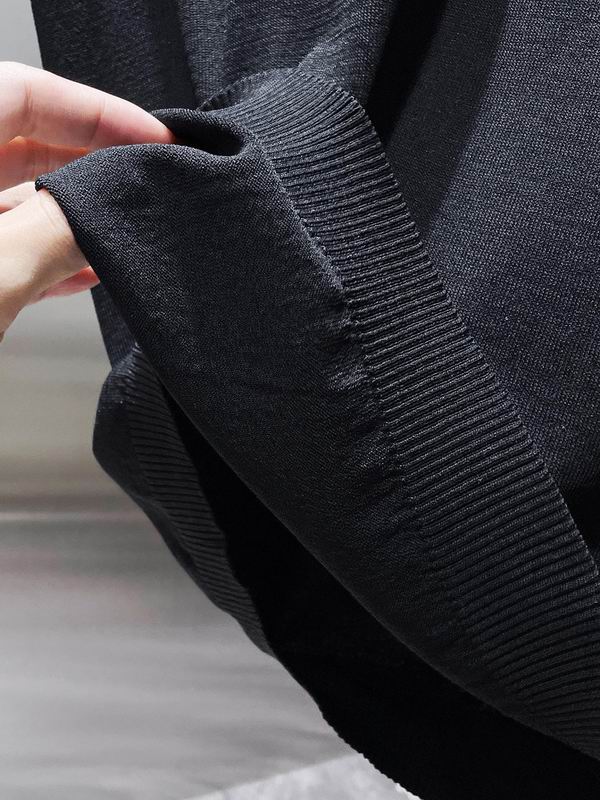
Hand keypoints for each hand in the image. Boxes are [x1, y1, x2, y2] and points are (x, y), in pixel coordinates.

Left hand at [0, 62, 174, 338]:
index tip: (155, 135)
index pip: (21, 92)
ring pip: (20, 202)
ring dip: (78, 215)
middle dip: (95, 160)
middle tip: (151, 175)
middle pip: (24, 144)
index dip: (95, 110)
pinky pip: (9, 248)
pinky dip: (52, 255)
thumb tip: (111, 212)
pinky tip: (93, 269)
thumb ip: (59, 232)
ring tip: (132, 224)